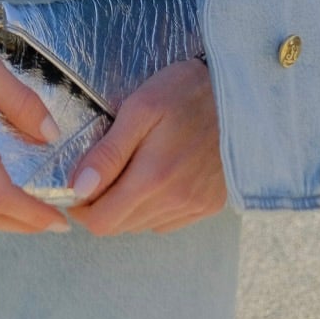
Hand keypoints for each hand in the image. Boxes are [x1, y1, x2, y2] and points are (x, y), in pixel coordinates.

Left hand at [66, 58, 225, 235]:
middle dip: (101, 205)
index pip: (101, 222)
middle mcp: (175, 200)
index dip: (80, 207)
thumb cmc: (187, 92)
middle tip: (102, 171)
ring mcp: (195, 205)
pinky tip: (158, 177)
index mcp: (153, 177)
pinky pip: (167, 221)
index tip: (77, 185)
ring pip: (142, 225)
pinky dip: (153, 207)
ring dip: (127, 206)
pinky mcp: (210, 204)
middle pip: (119, 226)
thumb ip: (107, 153)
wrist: (243, 93)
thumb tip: (78, 188)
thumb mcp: (140, 109)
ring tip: (132, 169)